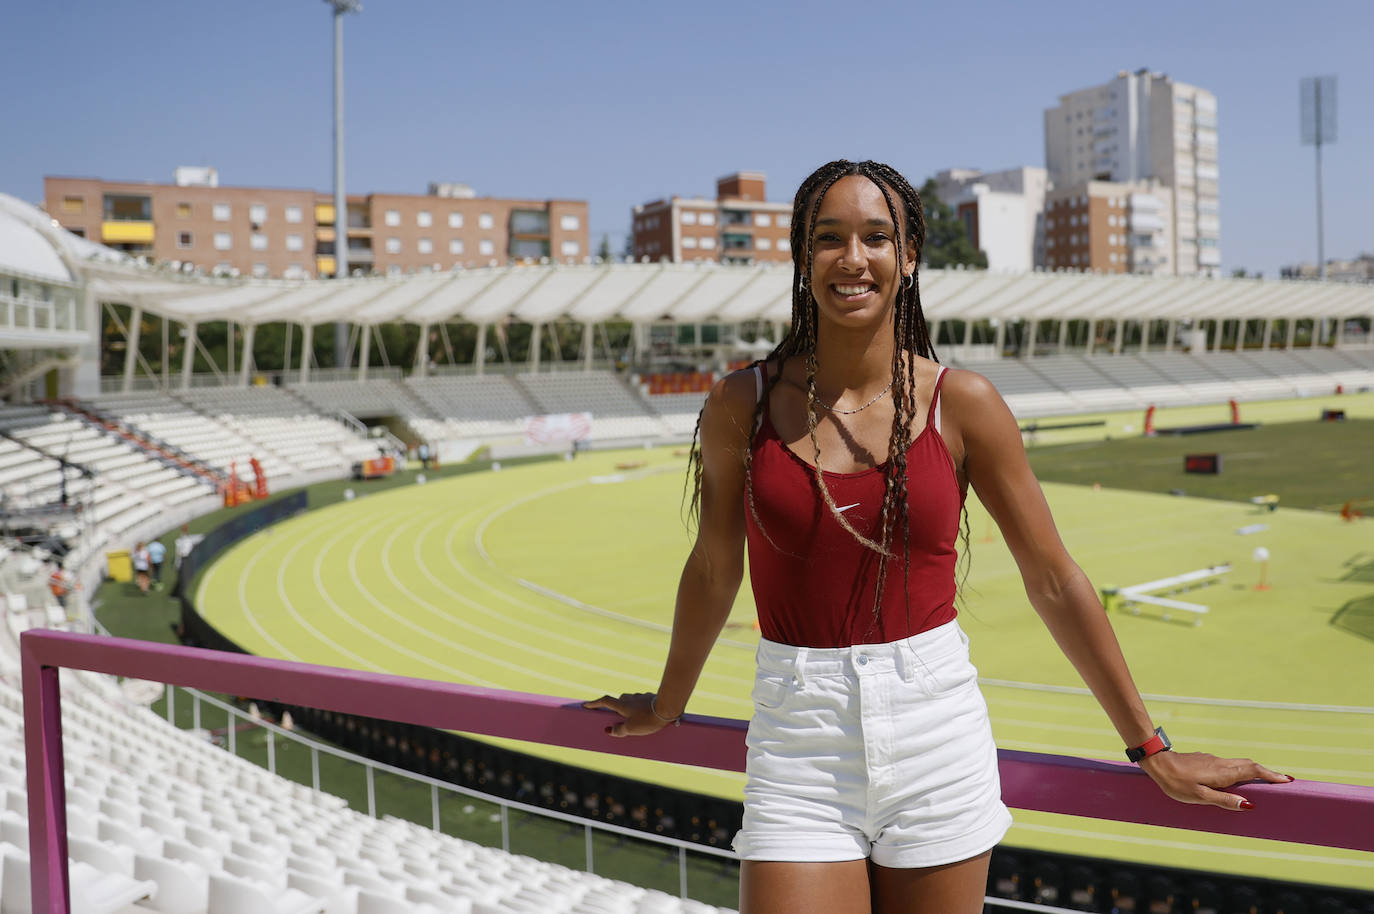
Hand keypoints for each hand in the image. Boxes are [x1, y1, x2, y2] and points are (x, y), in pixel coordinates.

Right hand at [582, 692, 676, 737]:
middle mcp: (629, 698)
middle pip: (619, 702)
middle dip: (617, 710)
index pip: (604, 701)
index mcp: (622, 705)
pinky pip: (642, 703)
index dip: (594, 703)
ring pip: (631, 702)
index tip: (586, 704)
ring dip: (630, 709)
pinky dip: (641, 709)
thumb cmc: (648, 719)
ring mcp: (640, 696)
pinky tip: (648, 716)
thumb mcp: (631, 729)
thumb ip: (619, 730)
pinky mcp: (650, 698)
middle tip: (617, 719)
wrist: (668, 708)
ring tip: (636, 721)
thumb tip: (610, 730)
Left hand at [1139, 750, 1292, 809]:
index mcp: (1223, 773)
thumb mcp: (1200, 797)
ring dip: (1254, 771)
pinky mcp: (1206, 760)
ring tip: (1265, 781)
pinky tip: (1237, 779)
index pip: (1253, 771)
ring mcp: (1213, 760)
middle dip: (1267, 772)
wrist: (1157, 763)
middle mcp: (1221, 764)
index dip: (1271, 775)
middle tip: (1282, 781)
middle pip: (1250, 765)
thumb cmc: (1176, 783)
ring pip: (1239, 763)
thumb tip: (1248, 805)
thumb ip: (1224, 800)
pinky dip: (1240, 770)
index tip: (1287, 780)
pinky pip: (1229, 765)